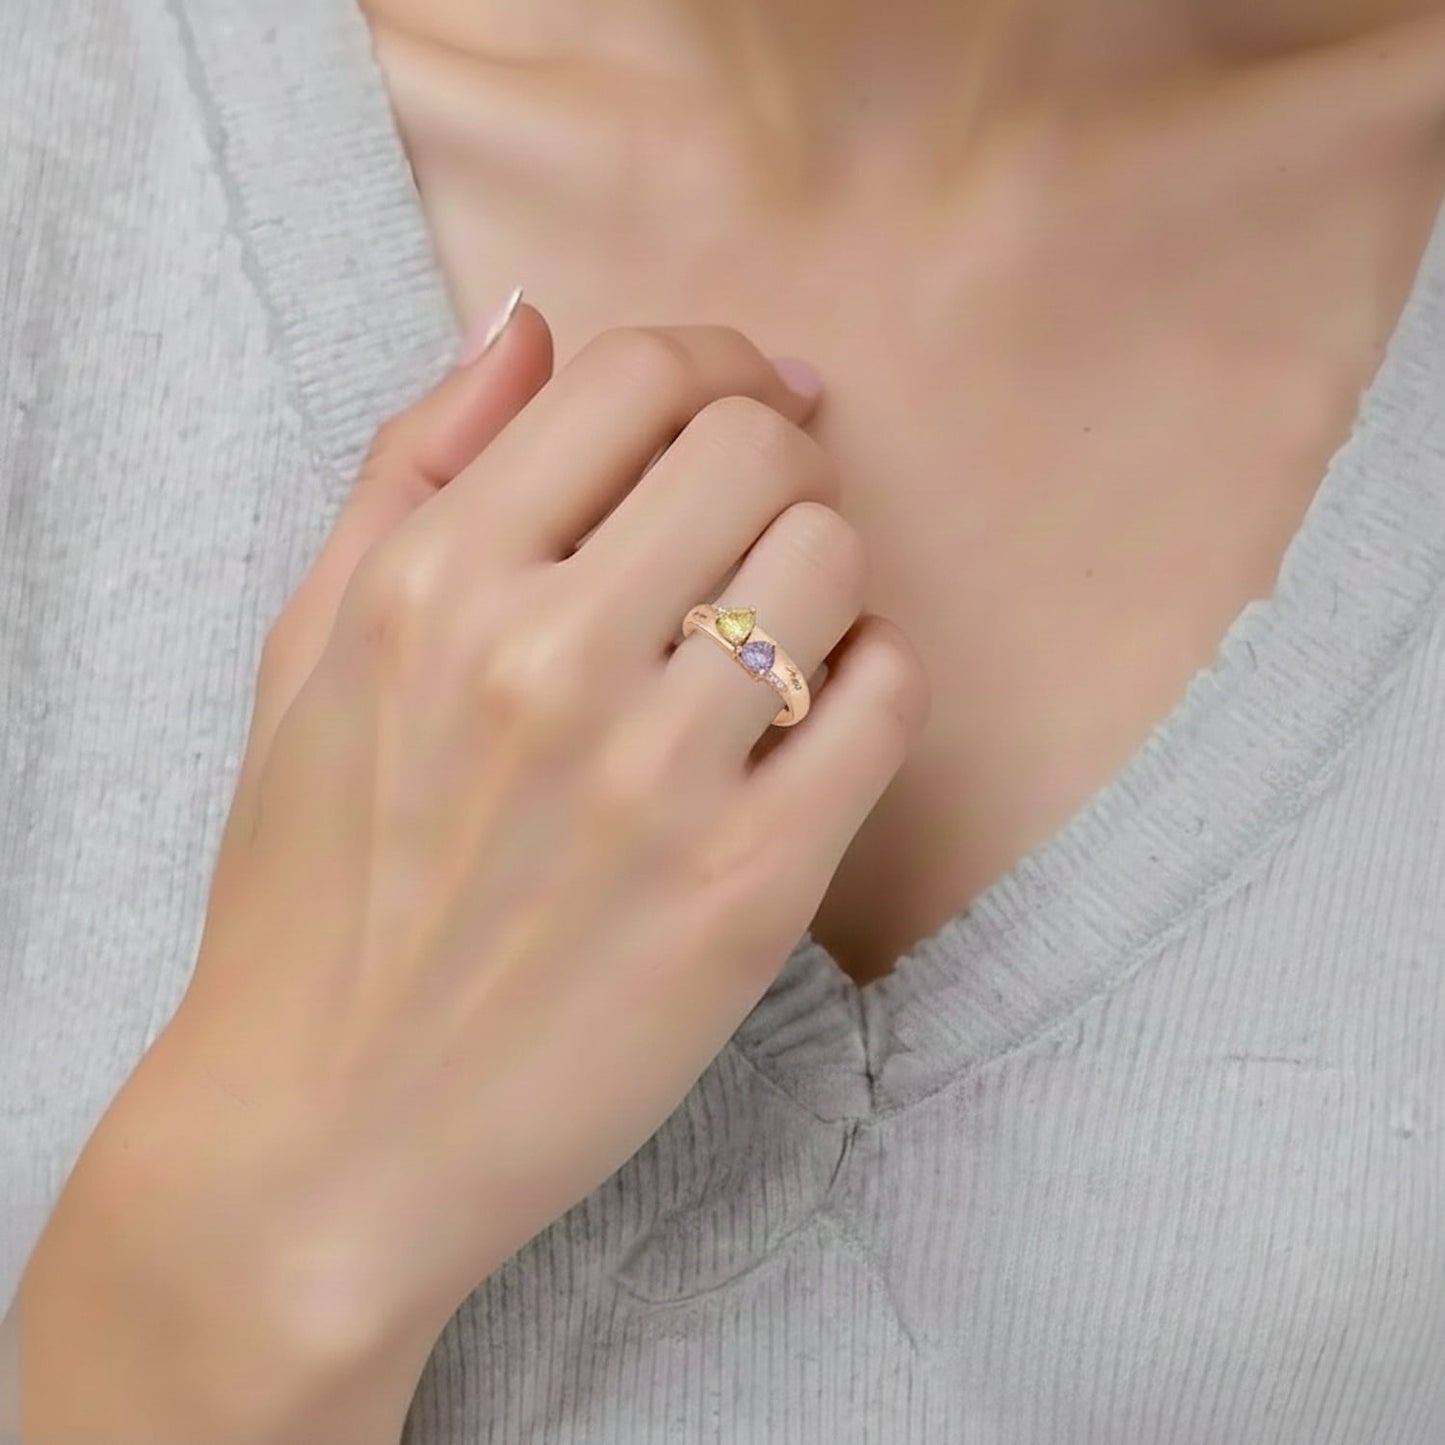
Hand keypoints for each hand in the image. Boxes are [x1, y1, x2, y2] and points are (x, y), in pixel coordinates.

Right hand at [16, 308, 928, 1443]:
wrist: (328, 1138)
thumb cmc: (312, 895)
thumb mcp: (309, 654)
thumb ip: (411, 468)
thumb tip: (526, 323)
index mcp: (433, 582)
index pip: (638, 376)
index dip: (710, 363)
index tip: (739, 397)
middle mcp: (546, 657)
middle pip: (758, 447)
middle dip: (776, 457)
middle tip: (755, 519)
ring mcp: (657, 775)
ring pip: (835, 558)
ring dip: (820, 574)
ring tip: (767, 635)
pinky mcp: (750, 886)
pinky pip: (885, 699)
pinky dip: (869, 683)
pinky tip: (807, 721)